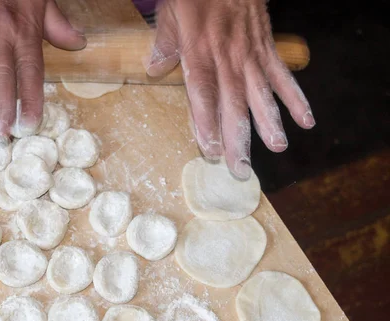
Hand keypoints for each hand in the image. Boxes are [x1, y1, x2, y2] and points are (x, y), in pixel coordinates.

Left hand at [146, 0, 314, 178]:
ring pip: (260, 94)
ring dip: (269, 123)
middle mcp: (228, 58)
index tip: (211, 150)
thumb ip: (164, 43)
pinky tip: (305, 120)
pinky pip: (282, 76)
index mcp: (200, 53)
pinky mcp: (267, 47)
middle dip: (238, 139)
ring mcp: (251, 54)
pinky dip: (294, 98)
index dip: (207, 124)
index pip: (203, 95)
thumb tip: (152, 69)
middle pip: (233, 104)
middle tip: (241, 168)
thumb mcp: (171, 13)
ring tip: (276, 148)